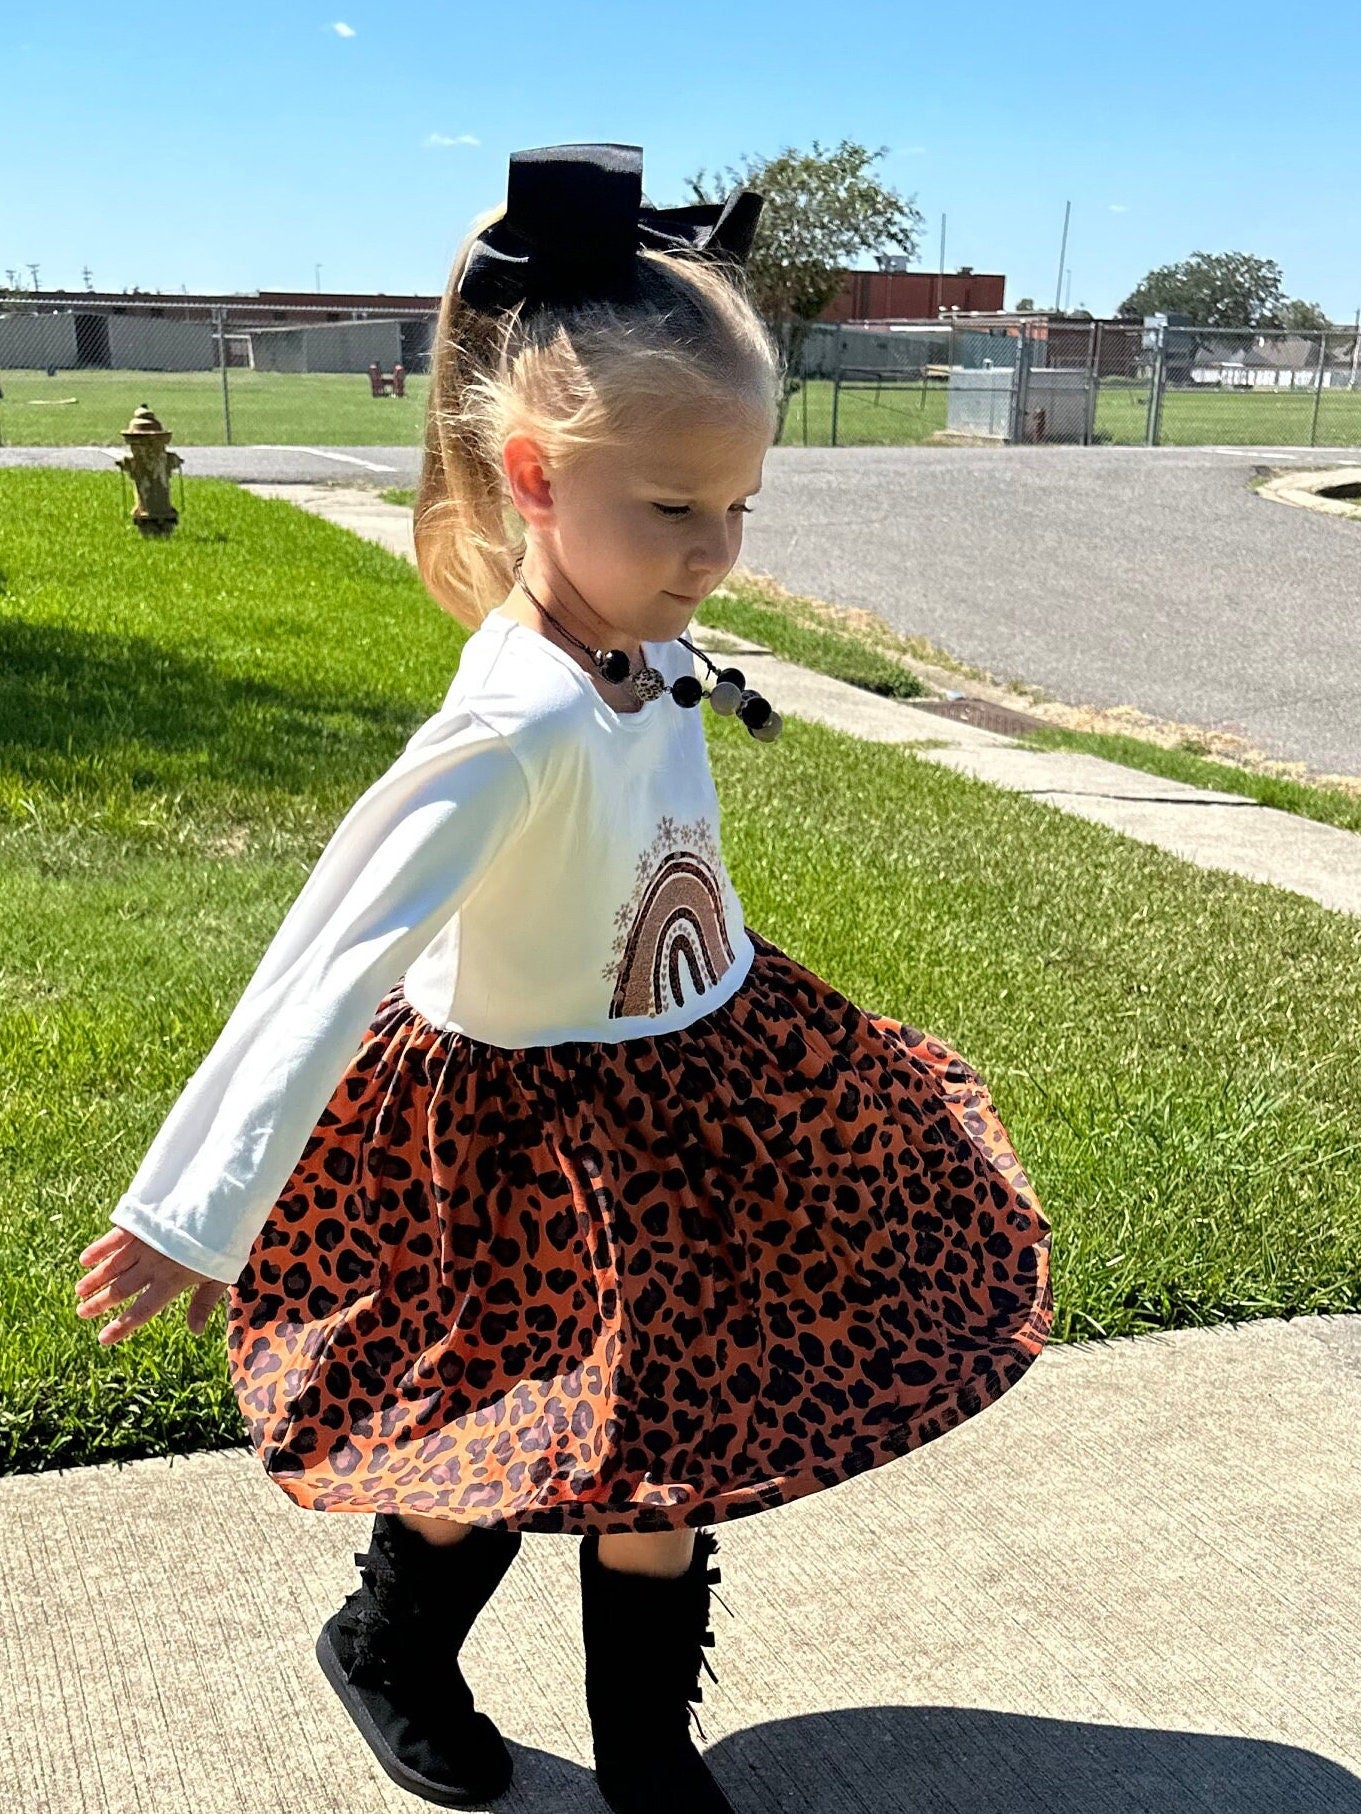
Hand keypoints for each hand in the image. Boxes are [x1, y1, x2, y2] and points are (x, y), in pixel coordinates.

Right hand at [75, 1227, 227, 1345]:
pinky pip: (114, 1239)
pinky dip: (98, 1249)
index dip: (121, 1326)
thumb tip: (196, 1331)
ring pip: (112, 1266)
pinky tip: (84, 1259)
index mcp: (172, 1282)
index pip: (142, 1311)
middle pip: (120, 1289)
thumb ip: (203, 1303)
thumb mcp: (219, 1276)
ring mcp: (144, 1244)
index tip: (103, 1339)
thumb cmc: (224, 1242)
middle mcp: (153, 1266)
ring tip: (79, 1292)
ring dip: (94, 1280)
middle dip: (99, 1303)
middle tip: (81, 1313)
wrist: (217, 1205)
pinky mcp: (140, 1224)